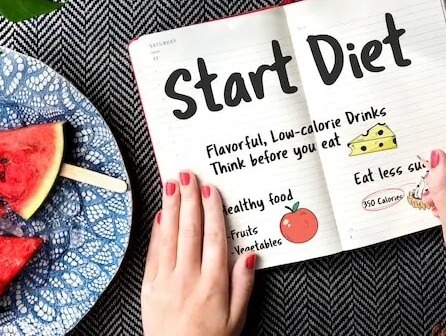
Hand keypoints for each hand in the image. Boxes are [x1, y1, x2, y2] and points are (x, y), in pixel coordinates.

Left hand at [142, 171, 255, 335]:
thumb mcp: (237, 318)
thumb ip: (243, 284)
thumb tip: (249, 255)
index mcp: (213, 284)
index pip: (213, 237)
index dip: (211, 210)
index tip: (209, 189)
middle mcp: (188, 278)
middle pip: (189, 230)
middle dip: (188, 199)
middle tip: (187, 175)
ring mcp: (166, 281)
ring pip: (169, 236)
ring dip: (171, 207)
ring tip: (171, 184)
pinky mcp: (149, 287)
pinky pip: (154, 254)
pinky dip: (157, 232)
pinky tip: (160, 215)